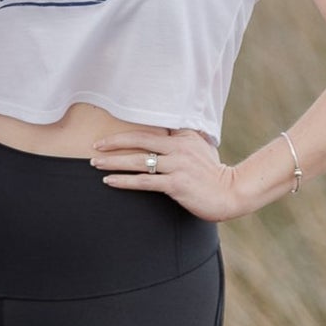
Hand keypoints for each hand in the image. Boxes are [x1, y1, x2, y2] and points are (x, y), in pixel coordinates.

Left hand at [90, 126, 243, 221]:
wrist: (231, 194)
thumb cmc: (212, 174)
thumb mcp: (200, 149)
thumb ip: (181, 140)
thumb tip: (164, 134)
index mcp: (182, 137)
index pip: (149, 131)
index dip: (126, 133)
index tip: (108, 137)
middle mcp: (179, 148)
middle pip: (139, 140)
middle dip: (113, 143)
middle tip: (95, 146)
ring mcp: (177, 166)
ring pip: (138, 160)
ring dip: (113, 162)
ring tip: (95, 164)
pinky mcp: (176, 184)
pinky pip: (144, 181)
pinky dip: (124, 180)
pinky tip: (110, 181)